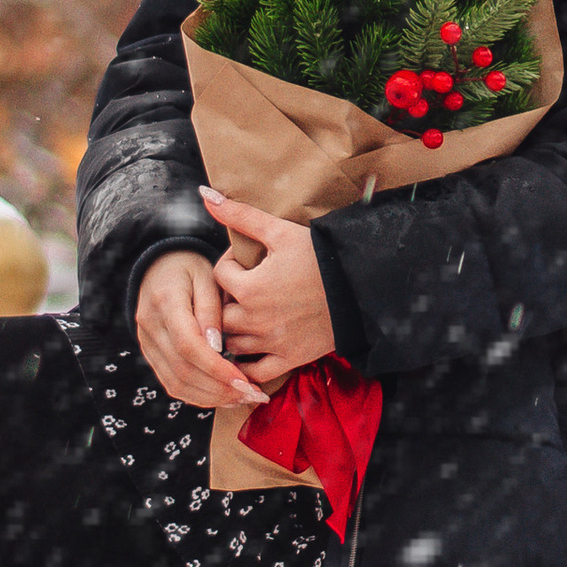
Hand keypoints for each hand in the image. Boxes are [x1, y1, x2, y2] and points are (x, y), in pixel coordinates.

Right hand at [134, 250, 263, 411]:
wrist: (159, 266)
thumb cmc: (190, 268)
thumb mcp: (207, 275)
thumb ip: (211, 309)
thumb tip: (217, 347)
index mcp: (165, 301)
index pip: (188, 345)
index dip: (216, 368)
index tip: (244, 380)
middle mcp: (150, 325)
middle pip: (182, 370)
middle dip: (219, 389)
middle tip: (251, 395)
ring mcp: (146, 342)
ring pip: (175, 383)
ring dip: (210, 397)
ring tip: (241, 399)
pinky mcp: (150, 354)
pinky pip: (171, 383)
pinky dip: (198, 396)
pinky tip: (223, 396)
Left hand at [201, 187, 337, 386]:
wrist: (360, 287)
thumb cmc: (322, 257)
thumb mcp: (280, 231)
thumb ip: (240, 215)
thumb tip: (205, 195)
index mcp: (249, 288)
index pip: (219, 275)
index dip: (229, 263)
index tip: (246, 260)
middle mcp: (254, 319)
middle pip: (220, 311)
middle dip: (227, 298)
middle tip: (243, 287)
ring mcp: (271, 342)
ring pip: (232, 342)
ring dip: (234, 329)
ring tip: (248, 313)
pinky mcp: (289, 358)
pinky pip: (255, 371)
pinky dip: (247, 364)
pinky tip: (251, 350)